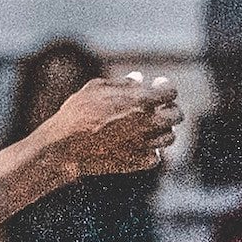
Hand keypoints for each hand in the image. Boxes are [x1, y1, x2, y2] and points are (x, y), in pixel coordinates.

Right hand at [41, 75, 182, 178]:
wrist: (65, 147)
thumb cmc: (77, 113)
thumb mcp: (96, 88)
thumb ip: (122, 83)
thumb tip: (138, 78)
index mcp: (142, 101)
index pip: (170, 92)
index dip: (165, 87)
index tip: (157, 86)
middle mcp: (149, 123)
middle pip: (176, 116)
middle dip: (169, 109)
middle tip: (159, 109)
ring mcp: (145, 144)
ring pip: (169, 138)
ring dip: (162, 131)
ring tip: (149, 128)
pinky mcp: (137, 162)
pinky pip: (155, 157)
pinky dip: (150, 152)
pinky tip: (139, 146)